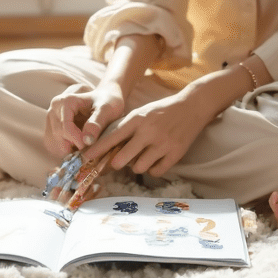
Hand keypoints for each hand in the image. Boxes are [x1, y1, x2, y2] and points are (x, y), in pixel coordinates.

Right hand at [44, 82, 124, 156]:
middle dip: (73, 145)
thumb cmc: (108, 101)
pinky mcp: (52, 126)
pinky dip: (66, 148)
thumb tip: (86, 140)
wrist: (106, 97)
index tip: (90, 145)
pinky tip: (79, 145)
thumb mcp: (107, 110)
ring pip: (54, 142)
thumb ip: (97, 123)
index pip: (66, 128)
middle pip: (58, 135)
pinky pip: (54, 144)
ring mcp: (52, 117)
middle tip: (89, 147)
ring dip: (69, 148)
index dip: (78, 140)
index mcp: (66, 101)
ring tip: (85, 144)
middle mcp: (55, 108)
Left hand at [81, 89, 210, 177]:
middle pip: (122, 158)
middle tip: (114, 162)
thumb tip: (107, 148)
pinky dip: (152, 170)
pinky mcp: (175, 153)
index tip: (85, 158)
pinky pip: (156, 172)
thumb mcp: (141, 113)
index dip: (97, 149)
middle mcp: (148, 132)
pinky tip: (153, 160)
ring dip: (136, 166)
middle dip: (115, 163)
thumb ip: (126, 128)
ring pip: (139, 167)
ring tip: (140, 157)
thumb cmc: (161, 111)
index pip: (111, 137)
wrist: (192, 106)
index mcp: (137, 119)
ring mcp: (163, 144)